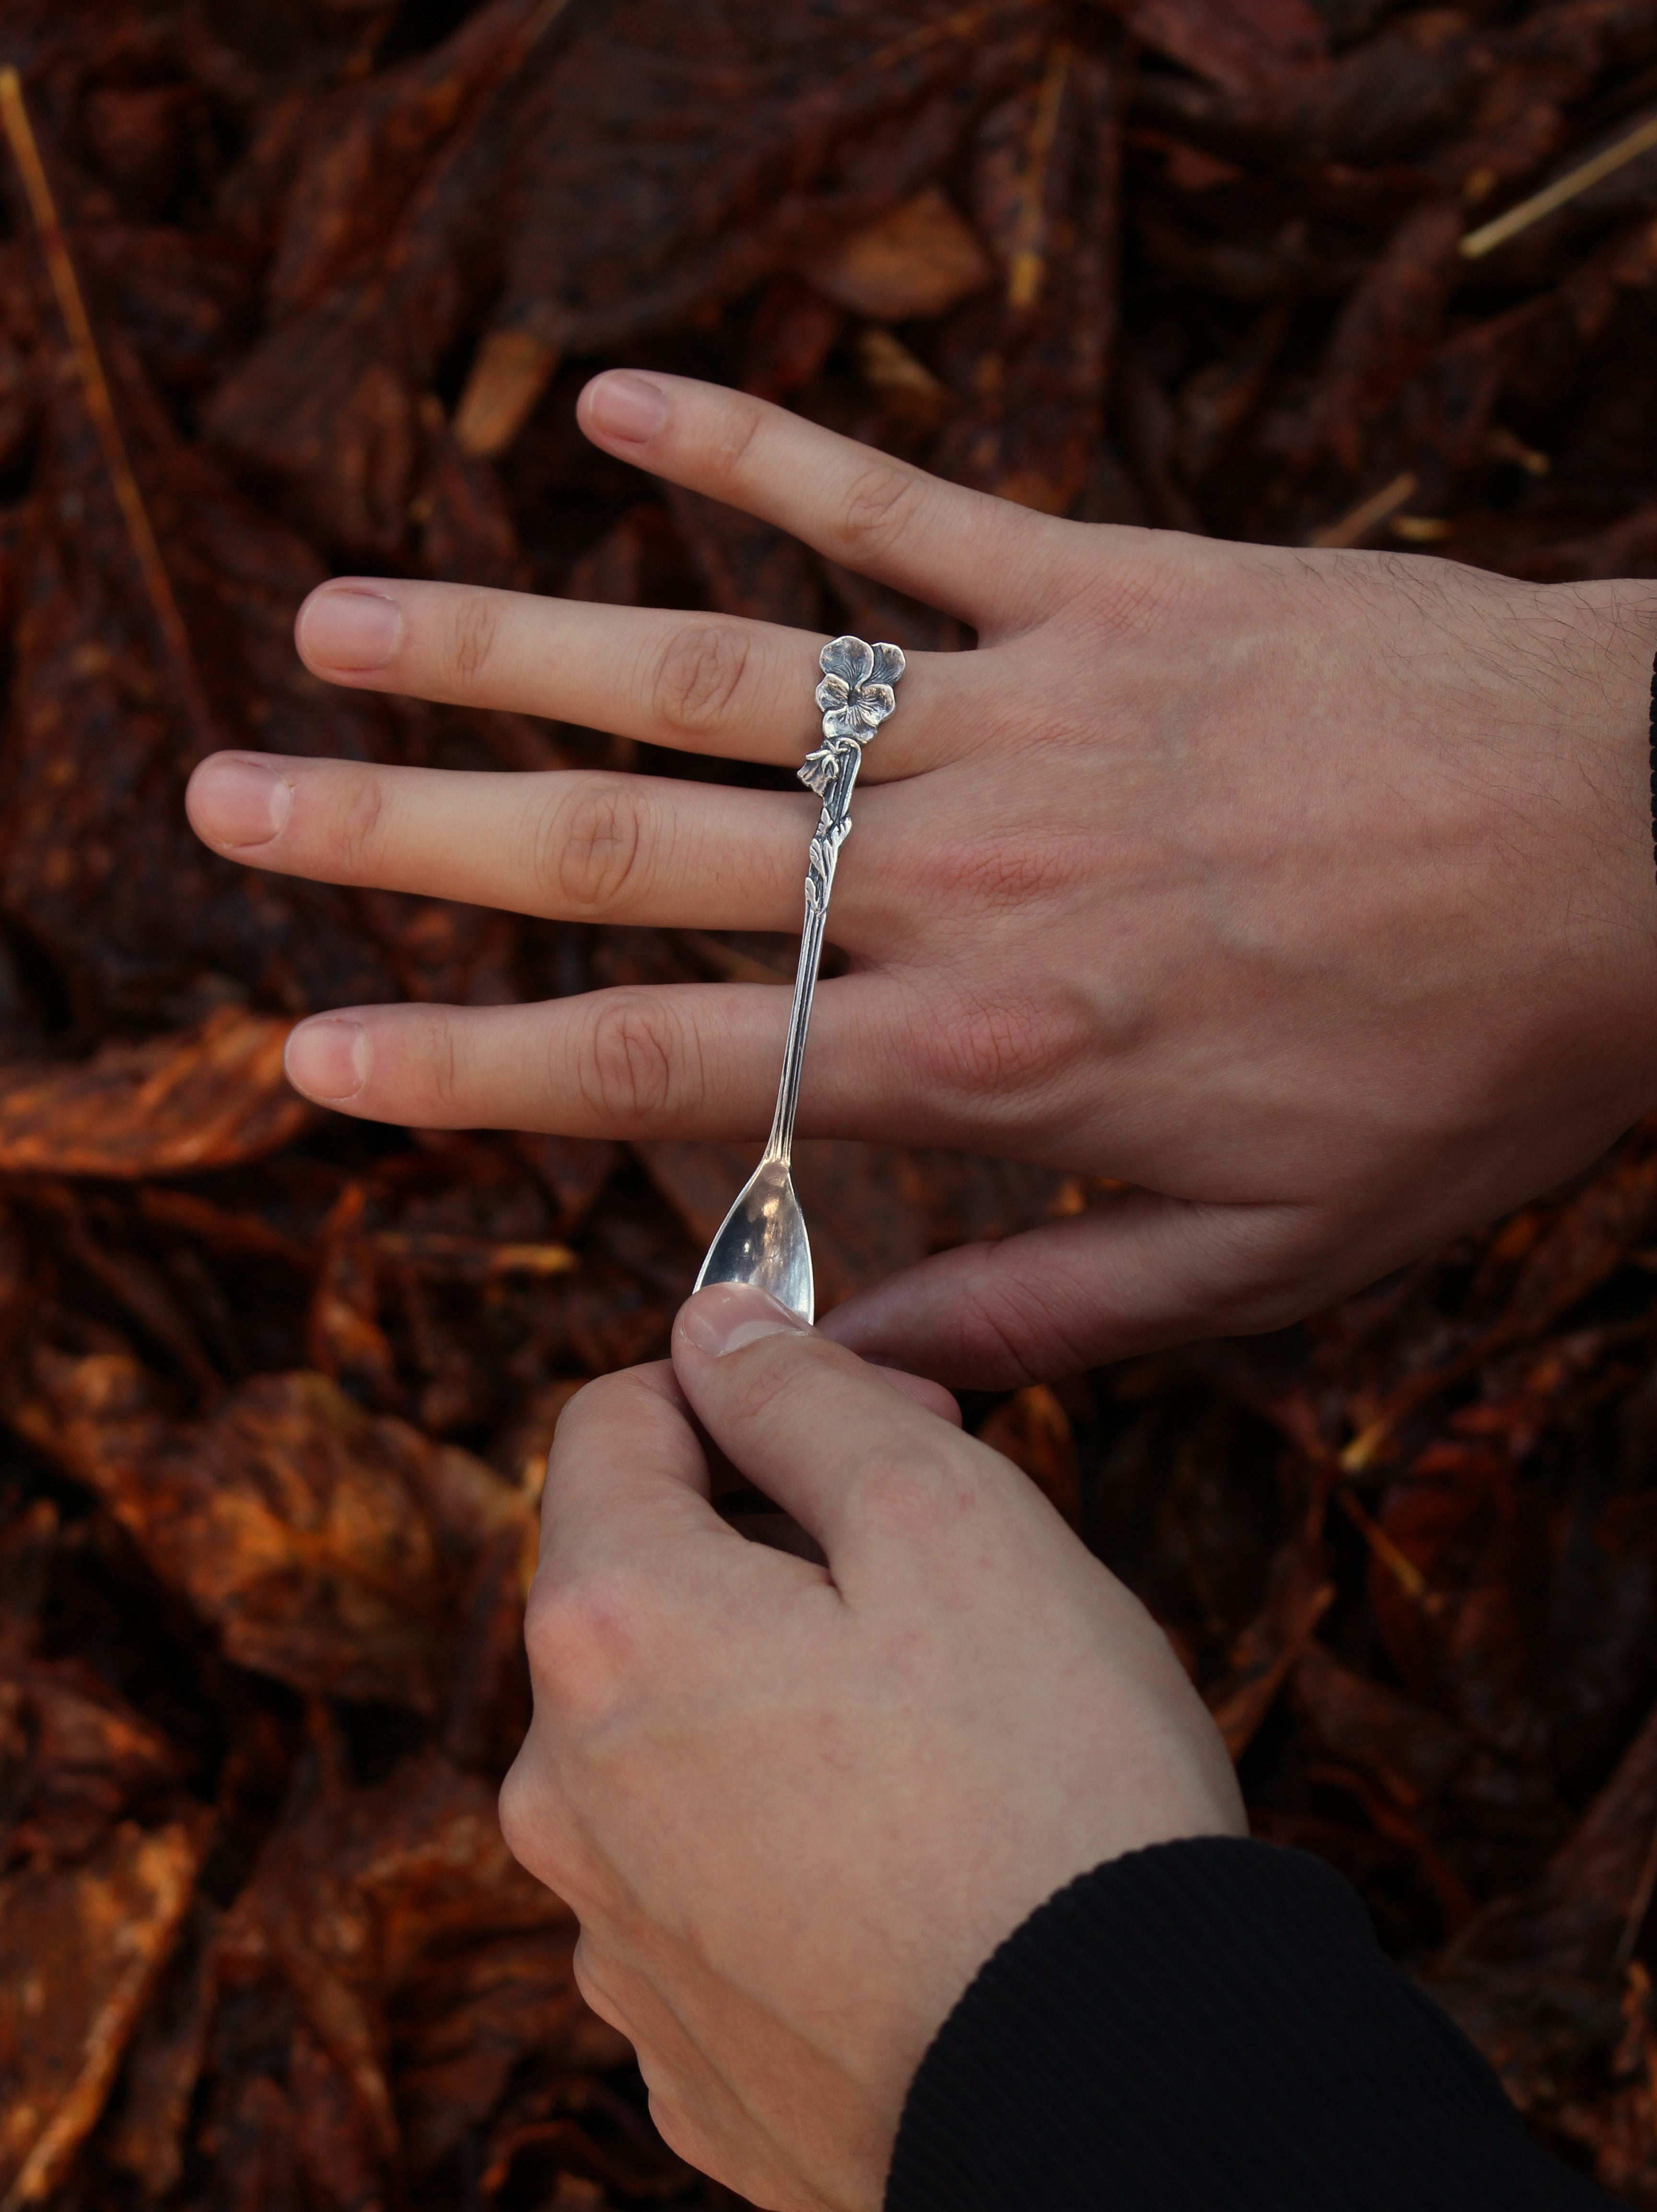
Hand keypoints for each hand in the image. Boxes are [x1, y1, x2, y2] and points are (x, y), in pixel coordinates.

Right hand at [186, 372, 1656, 1384]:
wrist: (1644, 853)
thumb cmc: (1456, 1070)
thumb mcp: (1266, 1262)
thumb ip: (1042, 1315)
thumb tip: (845, 1360)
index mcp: (981, 1057)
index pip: (660, 1065)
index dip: (463, 1067)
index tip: (310, 1060)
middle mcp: (955, 878)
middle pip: (627, 854)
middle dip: (407, 838)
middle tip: (226, 804)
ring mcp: (1018, 712)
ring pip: (714, 675)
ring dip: (508, 643)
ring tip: (331, 616)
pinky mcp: (1104, 582)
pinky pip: (897, 503)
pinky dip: (752, 443)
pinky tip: (603, 403)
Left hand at [496, 1283, 1242, 2211]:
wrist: (1117, 2105)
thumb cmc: (1046, 1788)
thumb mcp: (948, 1515)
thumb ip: (802, 1399)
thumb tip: (710, 1335)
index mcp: (609, 1632)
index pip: (612, 1422)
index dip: (747, 1388)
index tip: (872, 1417)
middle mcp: (560, 1793)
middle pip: (638, 1596)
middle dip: (768, 1554)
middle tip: (943, 1579)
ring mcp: (614, 1944)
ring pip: (672, 1754)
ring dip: (774, 1712)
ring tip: (944, 1752)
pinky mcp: (685, 2060)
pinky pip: (711, 1904)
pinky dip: (787, 1862)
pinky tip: (914, 1883)